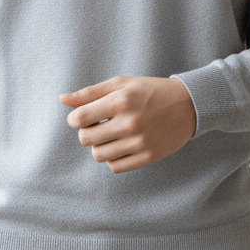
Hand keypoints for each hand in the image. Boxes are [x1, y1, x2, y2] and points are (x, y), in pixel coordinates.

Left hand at [60, 76, 196, 173]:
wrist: (188, 104)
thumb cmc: (150, 90)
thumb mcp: (122, 83)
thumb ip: (90, 92)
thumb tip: (62, 99)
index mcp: (121, 100)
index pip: (80, 119)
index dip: (75, 119)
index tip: (82, 116)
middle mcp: (130, 122)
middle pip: (86, 139)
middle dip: (87, 131)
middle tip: (99, 124)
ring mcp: (140, 142)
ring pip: (99, 155)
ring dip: (100, 145)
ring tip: (111, 134)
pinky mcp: (148, 157)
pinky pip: (115, 167)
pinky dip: (113, 158)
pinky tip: (122, 144)